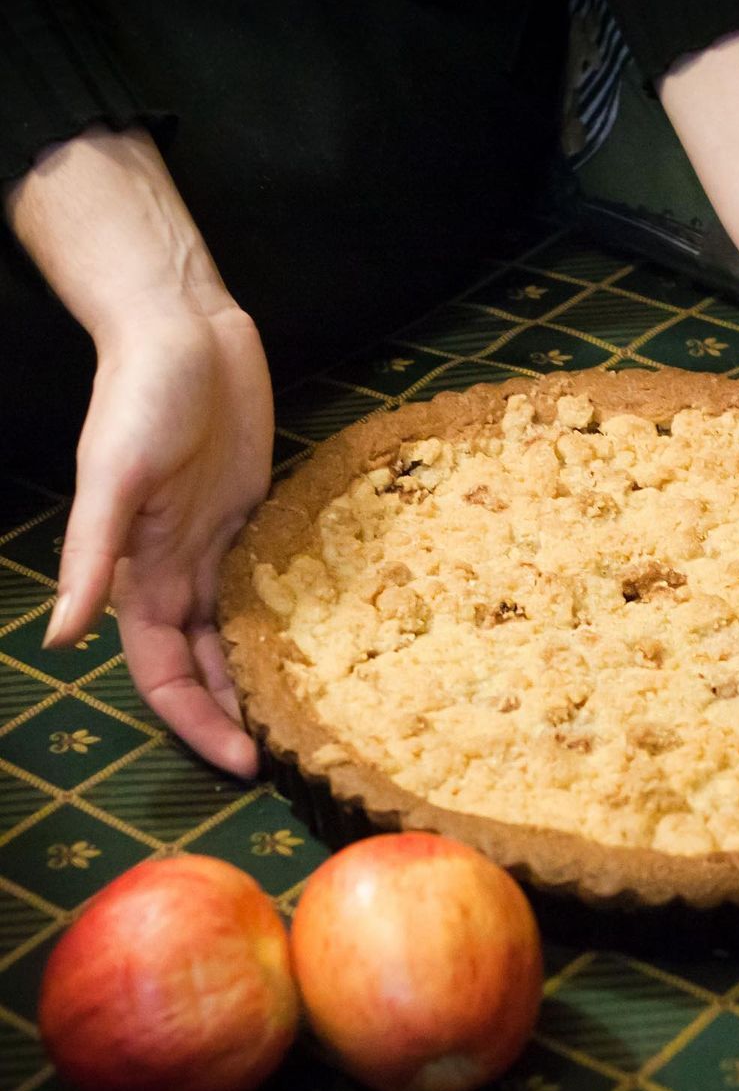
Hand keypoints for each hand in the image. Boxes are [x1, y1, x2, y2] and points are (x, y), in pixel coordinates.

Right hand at [5, 126, 273, 775]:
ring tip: (308, 719)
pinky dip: (288, 622)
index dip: (196, 722)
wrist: (186, 328)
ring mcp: (220, 545)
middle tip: (288, 758)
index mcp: (140, 576)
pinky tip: (326, 647)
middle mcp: (180, 571)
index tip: (243, 762)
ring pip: (239, 634)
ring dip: (262, 677)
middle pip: (206, 667)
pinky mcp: (256, 517)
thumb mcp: (113, 477)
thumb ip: (90, 558)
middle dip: (235, 715)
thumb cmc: (142, 394)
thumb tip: (59, 639)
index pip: (165, 673)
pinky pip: (269, 585)